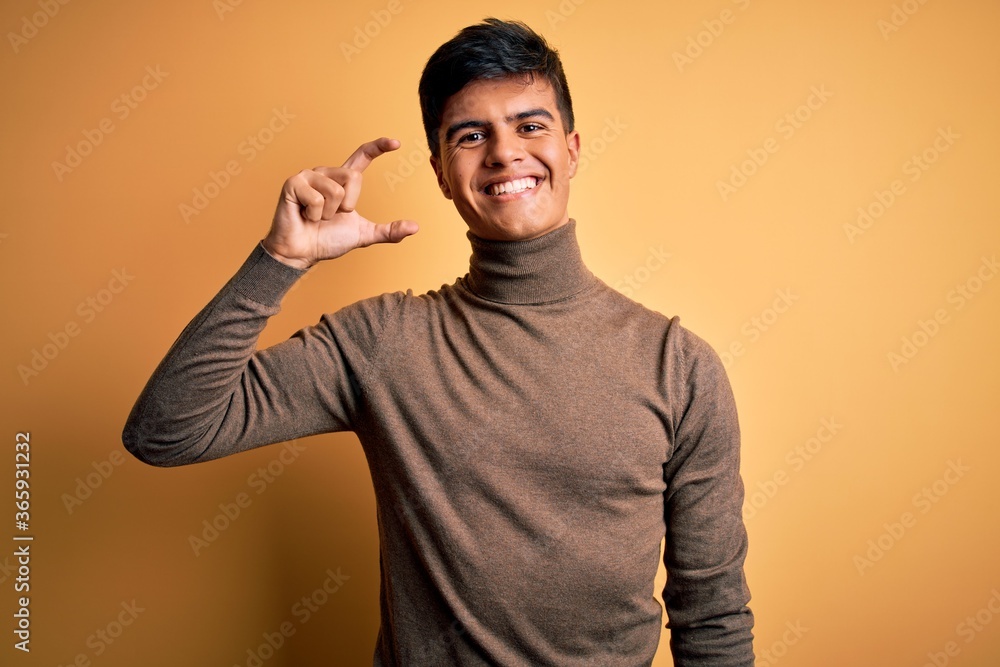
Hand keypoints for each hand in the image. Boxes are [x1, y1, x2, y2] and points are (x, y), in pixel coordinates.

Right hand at [262, 137, 418, 268]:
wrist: (302, 252)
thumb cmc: (328, 240)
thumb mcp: (363, 234)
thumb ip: (388, 231)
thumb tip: (415, 227)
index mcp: (342, 181)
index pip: (362, 157)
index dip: (378, 147)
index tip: (396, 143)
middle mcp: (326, 173)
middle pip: (353, 178)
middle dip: (347, 204)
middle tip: (331, 216)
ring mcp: (308, 176)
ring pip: (336, 190)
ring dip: (328, 213)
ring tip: (315, 217)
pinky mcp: (293, 183)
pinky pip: (316, 198)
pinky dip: (313, 214)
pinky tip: (304, 216)